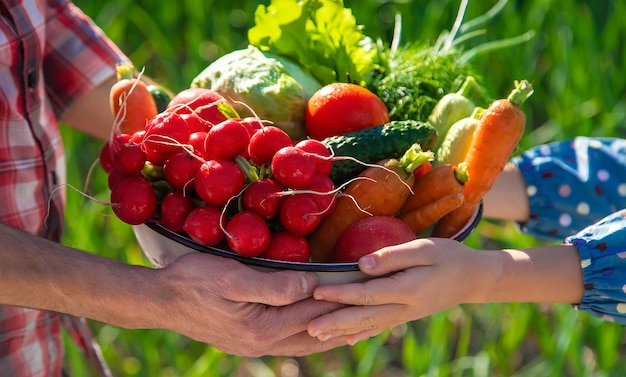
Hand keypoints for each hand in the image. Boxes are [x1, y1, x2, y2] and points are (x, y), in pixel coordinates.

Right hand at [149, 252, 348, 355]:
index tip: (362, 290)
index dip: (337, 302)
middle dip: (343, 328)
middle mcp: (261, 344)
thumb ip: (274, 285)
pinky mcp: (247, 341)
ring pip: (302, 343)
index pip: (310, 315)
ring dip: (329, 335)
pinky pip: (287, 341)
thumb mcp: (233, 277)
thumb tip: (310, 286)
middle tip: (374, 319)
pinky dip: (308, 334)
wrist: (160, 300)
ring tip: (355, 328)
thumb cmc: (194, 282)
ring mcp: (253, 346)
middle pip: (312, 337)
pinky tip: (316, 328)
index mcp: (261, 330)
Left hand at [307, 238, 496, 344]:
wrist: (473, 279)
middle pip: (363, 316)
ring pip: (367, 325)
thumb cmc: (448, 257)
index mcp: (408, 290)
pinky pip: (379, 327)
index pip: (367, 294)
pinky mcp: (405, 316)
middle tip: (307, 327)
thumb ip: (393, 256)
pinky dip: (360, 333)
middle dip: (334, 322)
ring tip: (317, 335)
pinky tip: (346, 339)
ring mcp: (404, 315)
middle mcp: (404, 308)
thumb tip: (362, 263)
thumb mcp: (425, 248)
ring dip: (341, 330)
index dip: (340, 293)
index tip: (317, 292)